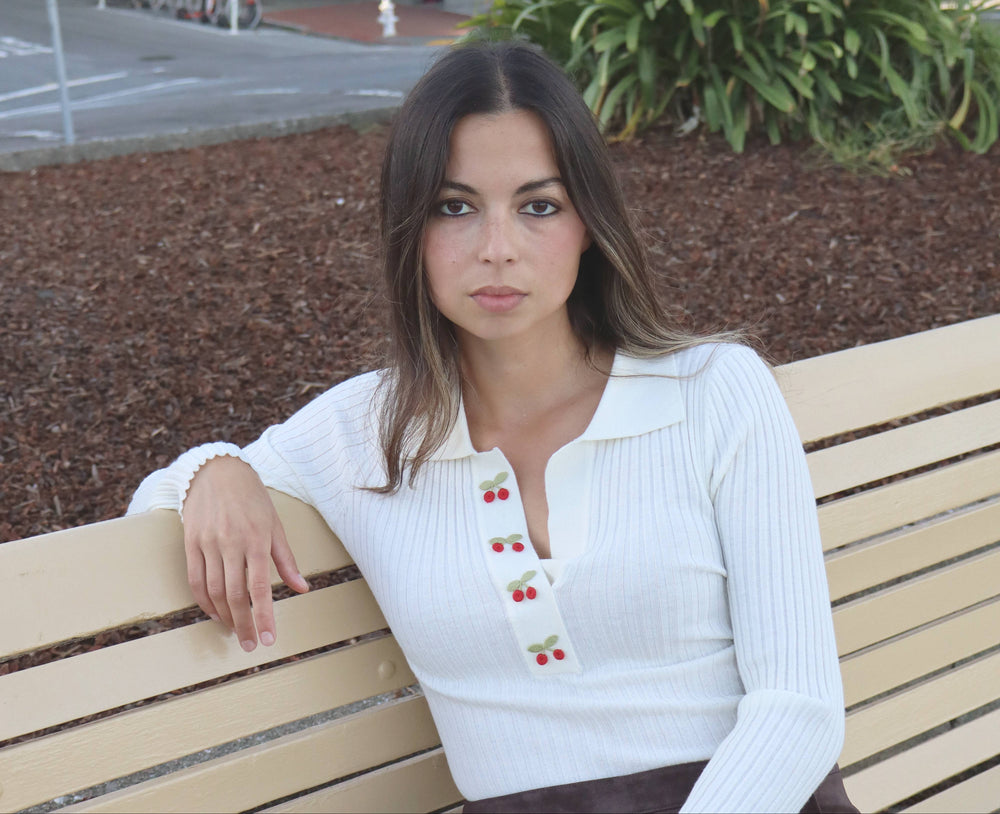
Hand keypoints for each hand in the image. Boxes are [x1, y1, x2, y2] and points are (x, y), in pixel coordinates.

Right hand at [181, 455, 308, 650]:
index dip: (264, 616)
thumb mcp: (275, 525)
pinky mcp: (190, 542)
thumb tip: (302, 588)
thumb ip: (286, 560)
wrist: (217, 471)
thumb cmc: (252, 499)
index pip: (260, 587)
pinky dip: (204, 601)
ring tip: (234, 630)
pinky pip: (195, 579)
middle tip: (251, 645)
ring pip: (214, 591)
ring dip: (224, 616)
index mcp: (257, 540)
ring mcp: (208, 543)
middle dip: (244, 624)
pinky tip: (215, 612)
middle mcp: (231, 543)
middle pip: (236, 595)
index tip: (269, 638)